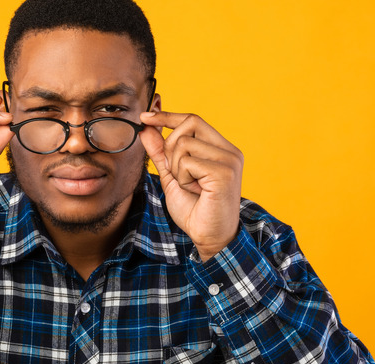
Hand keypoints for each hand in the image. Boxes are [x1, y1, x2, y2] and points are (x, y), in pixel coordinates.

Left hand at [139, 111, 242, 259]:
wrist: (209, 237)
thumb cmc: (195, 209)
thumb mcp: (172, 175)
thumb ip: (161, 152)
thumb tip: (146, 127)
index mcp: (221, 148)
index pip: (193, 119)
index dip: (168, 116)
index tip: (145, 116)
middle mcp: (229, 150)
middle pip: (189, 124)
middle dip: (171, 147)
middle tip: (177, 173)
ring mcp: (229, 160)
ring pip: (184, 144)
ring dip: (177, 168)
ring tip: (190, 186)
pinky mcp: (224, 172)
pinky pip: (188, 162)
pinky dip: (183, 178)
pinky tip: (195, 191)